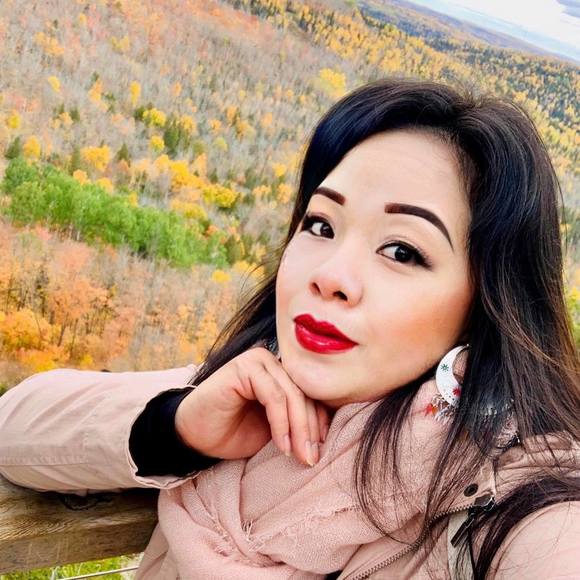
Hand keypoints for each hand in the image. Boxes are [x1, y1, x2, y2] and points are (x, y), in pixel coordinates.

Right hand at [174, 347, 331, 465]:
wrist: (195, 437)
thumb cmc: (233, 432)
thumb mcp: (274, 429)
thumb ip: (296, 420)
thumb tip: (329, 430)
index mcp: (281, 373)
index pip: (310, 393)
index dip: (320, 421)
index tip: (321, 449)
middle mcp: (271, 362)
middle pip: (304, 394)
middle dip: (310, 429)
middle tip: (311, 458)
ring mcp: (258, 360)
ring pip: (292, 395)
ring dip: (299, 429)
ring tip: (300, 456)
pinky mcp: (244, 366)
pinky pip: (274, 396)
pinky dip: (281, 423)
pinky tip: (282, 445)